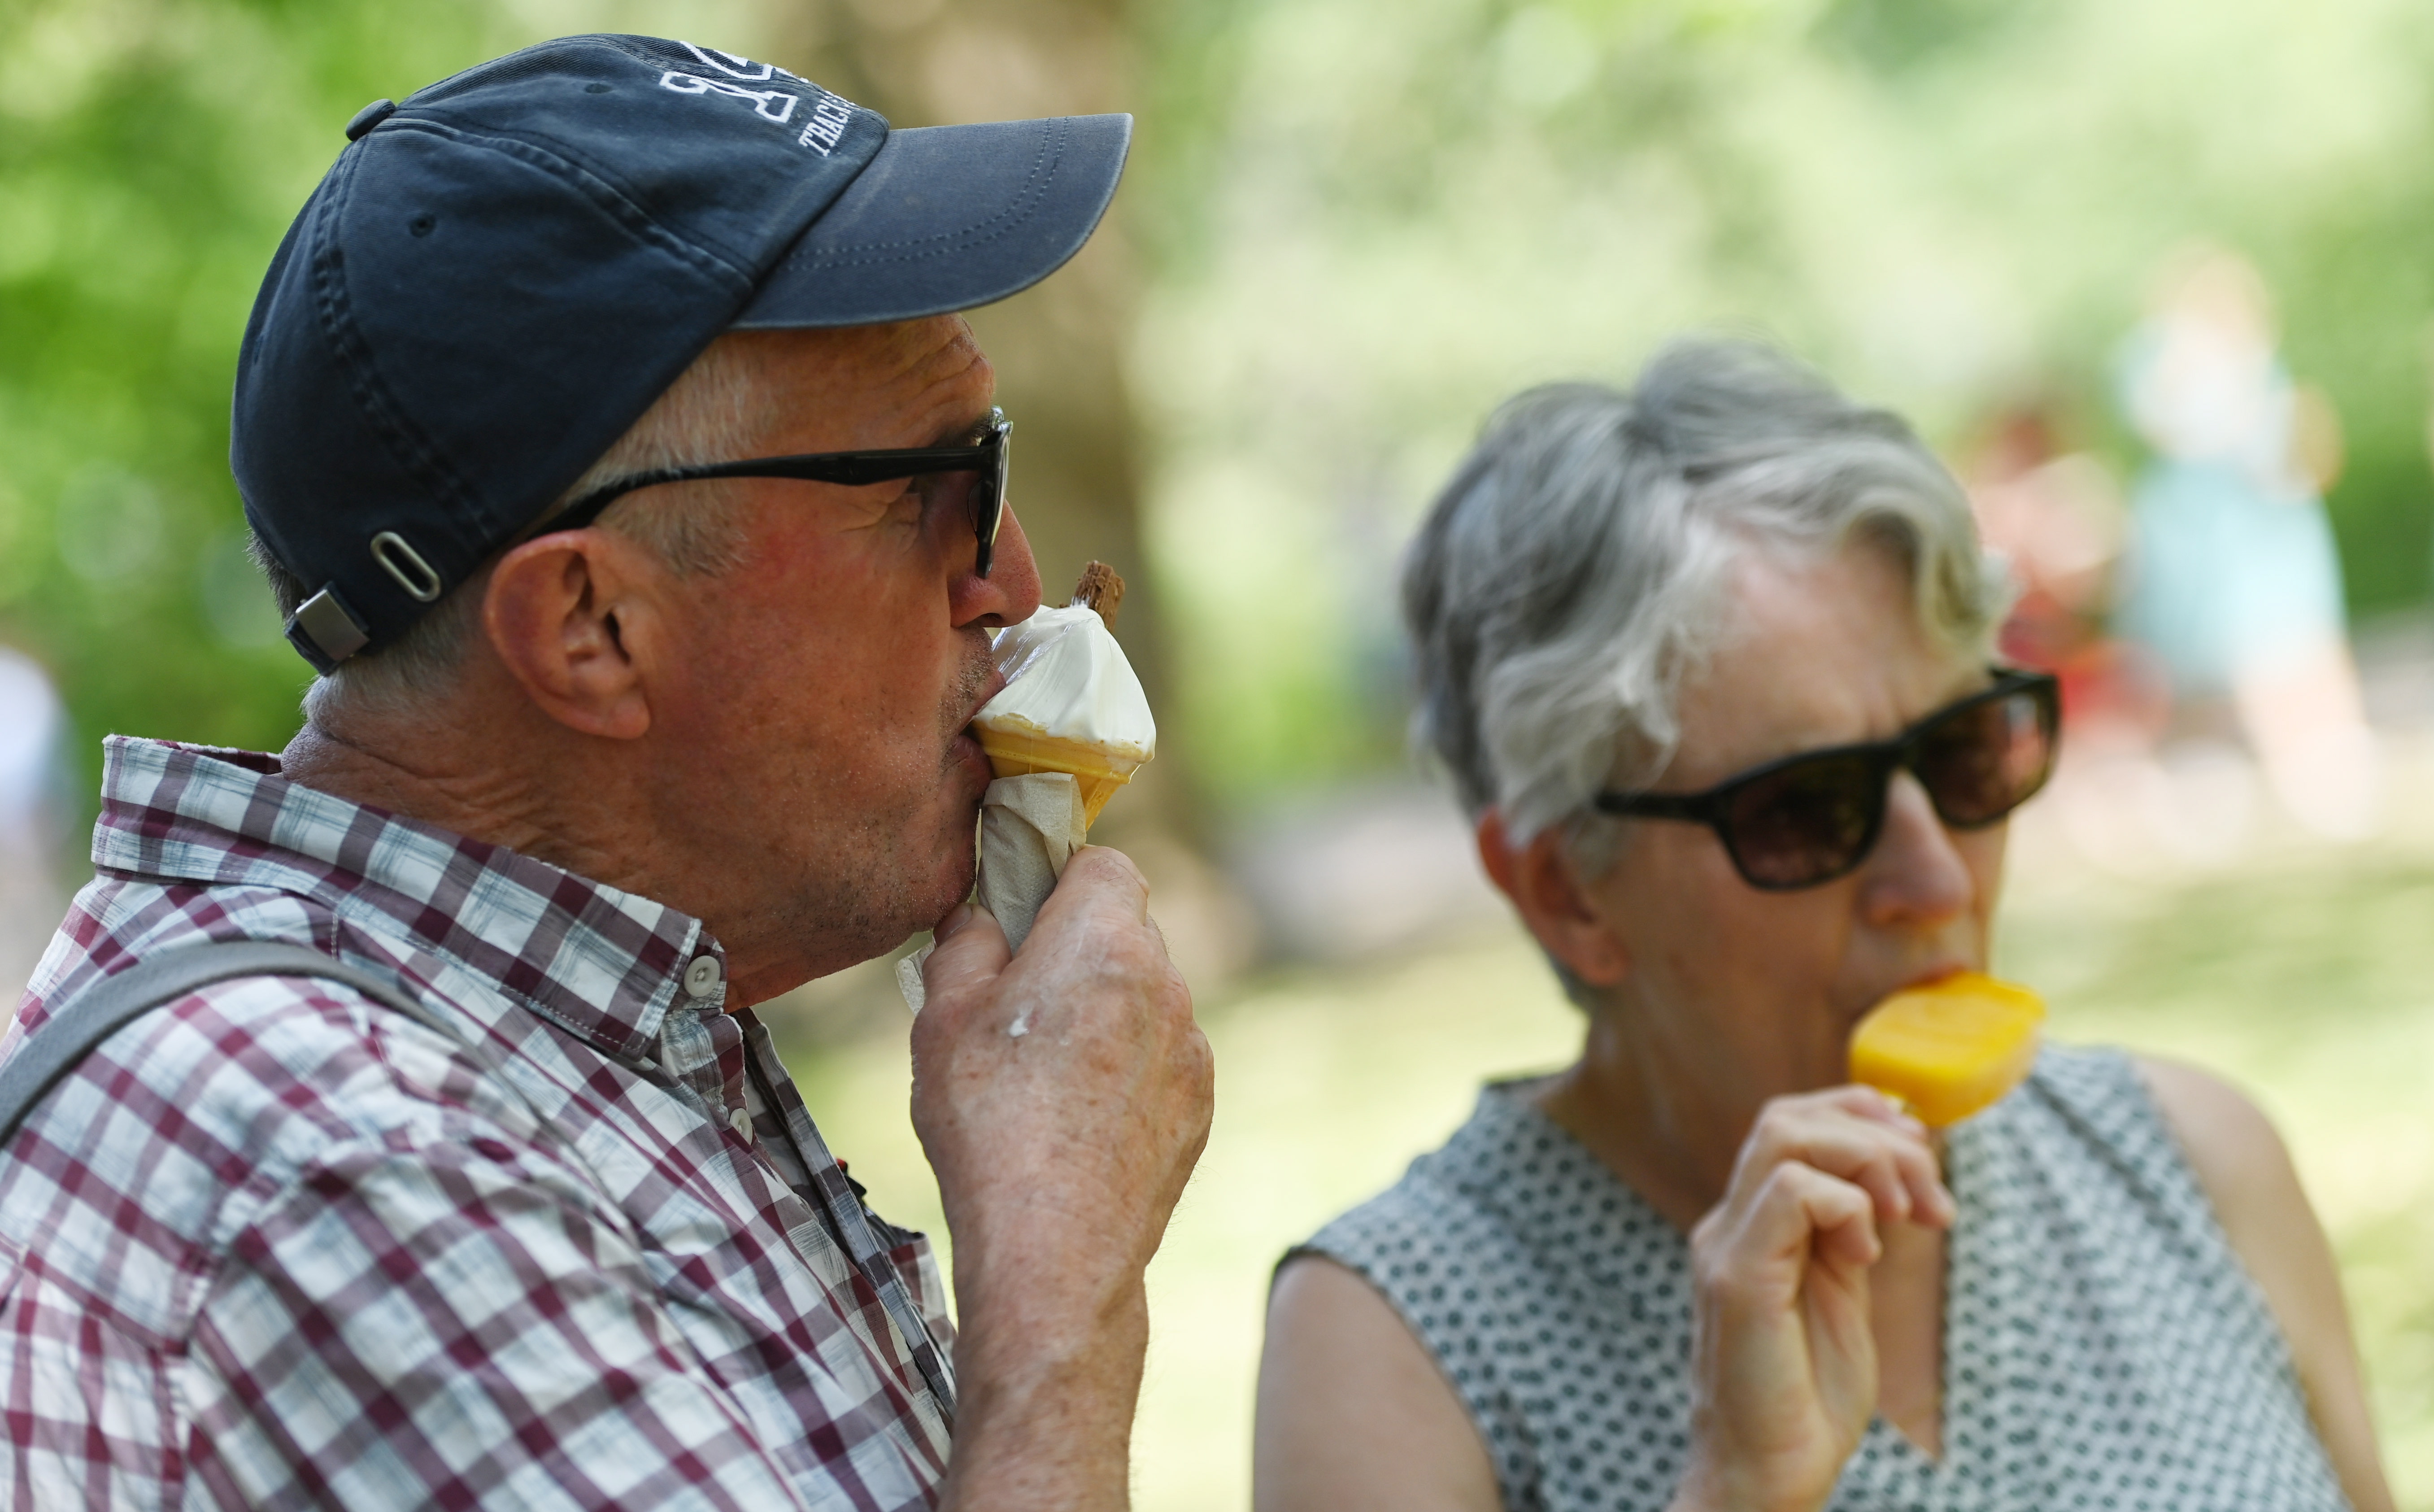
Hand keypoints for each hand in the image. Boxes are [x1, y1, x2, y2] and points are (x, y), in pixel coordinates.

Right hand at [910, 846, 1212, 1510]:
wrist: (1054, 1249)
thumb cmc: (988, 1123)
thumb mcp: (942, 1018)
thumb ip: (964, 944)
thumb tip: (982, 915)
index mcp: (1104, 942)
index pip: (1105, 864)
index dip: (1062, 879)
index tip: (1023, 914)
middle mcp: (1165, 983)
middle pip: (1128, 931)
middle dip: (1080, 948)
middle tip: (1019, 1000)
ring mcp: (1191, 1048)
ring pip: (1147, 998)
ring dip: (1106, 1012)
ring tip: (1044, 1075)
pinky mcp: (1200, 1105)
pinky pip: (1163, 1059)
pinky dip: (1128, 1070)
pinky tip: (1078, 1119)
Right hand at [1670, 1087, 1952, 1511]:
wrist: (1767, 1476)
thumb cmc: (1808, 1399)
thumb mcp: (1843, 1293)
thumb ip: (1850, 1233)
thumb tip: (1894, 1175)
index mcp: (1754, 1225)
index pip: (1796, 1123)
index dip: (1866, 1119)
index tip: (1926, 1163)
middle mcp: (1730, 1224)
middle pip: (1788, 1114)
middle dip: (1877, 1132)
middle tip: (1928, 1195)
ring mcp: (1726, 1246)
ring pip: (1785, 1134)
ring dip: (1867, 1160)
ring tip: (1906, 1215)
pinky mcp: (1737, 1278)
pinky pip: (1787, 1191)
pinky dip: (1845, 1203)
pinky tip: (1868, 1253)